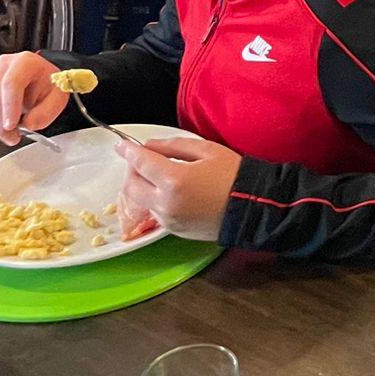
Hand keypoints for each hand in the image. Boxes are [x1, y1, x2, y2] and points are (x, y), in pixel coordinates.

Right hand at [0, 52, 69, 143]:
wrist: (38, 80)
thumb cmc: (46, 85)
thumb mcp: (57, 97)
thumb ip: (46, 112)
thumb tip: (29, 124)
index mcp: (25, 62)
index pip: (10, 83)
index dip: (9, 107)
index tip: (11, 126)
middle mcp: (3, 65)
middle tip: (11, 137)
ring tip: (8, 135)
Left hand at [116, 136, 243, 241]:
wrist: (253, 209)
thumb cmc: (234, 175)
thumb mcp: (207, 150)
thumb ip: (174, 146)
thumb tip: (150, 146)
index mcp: (174, 180)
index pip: (141, 163)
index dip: (129, 151)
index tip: (121, 144)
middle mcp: (165, 203)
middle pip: (131, 187)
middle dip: (131, 170)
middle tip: (142, 159)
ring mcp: (168, 220)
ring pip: (141, 201)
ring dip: (142, 186)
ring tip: (158, 174)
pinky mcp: (173, 231)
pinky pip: (155, 212)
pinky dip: (155, 199)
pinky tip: (171, 191)